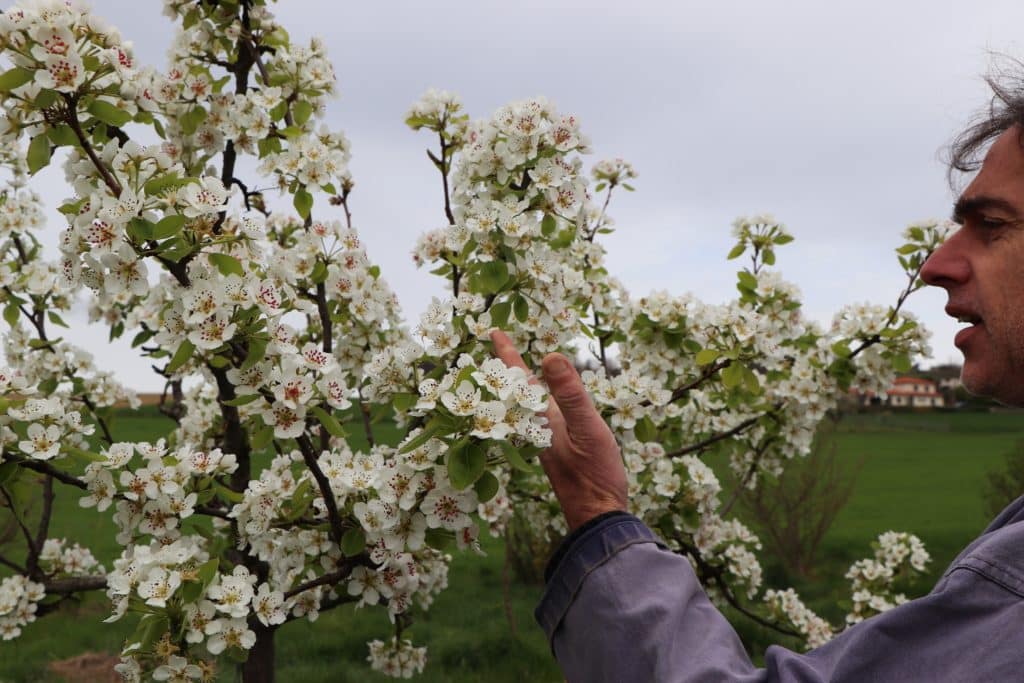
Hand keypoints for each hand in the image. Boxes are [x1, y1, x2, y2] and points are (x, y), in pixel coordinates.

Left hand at [490, 330, 627, 530]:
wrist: (598, 515)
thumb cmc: (594, 475)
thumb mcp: (587, 430)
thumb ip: (570, 395)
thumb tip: (550, 356)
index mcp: (540, 419)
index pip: (519, 379)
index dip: (507, 354)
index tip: (492, 331)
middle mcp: (537, 428)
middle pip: (516, 391)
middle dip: (506, 366)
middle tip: (494, 342)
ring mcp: (545, 439)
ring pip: (525, 404)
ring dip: (518, 384)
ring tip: (510, 367)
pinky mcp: (555, 450)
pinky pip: (537, 418)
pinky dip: (534, 401)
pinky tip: (538, 404)